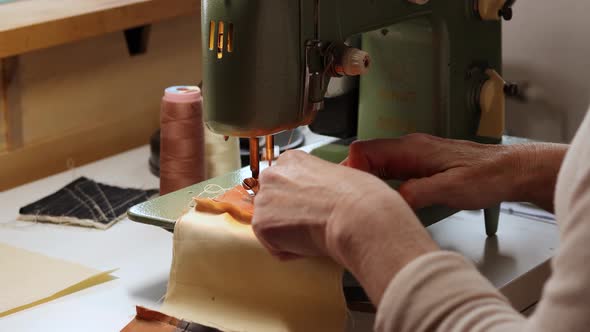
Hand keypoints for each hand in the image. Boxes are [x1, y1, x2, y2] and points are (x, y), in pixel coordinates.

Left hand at [252, 150, 436, 303]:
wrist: (358, 218)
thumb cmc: (360, 199)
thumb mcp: (340, 175)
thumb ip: (319, 183)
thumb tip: (320, 197)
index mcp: (292, 159)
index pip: (285, 184)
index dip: (301, 202)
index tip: (314, 209)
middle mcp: (273, 174)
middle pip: (273, 203)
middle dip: (289, 216)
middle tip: (314, 223)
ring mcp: (264, 199)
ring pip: (271, 225)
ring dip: (289, 234)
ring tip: (315, 233)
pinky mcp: (261, 225)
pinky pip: (273, 246)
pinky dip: (290, 251)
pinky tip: (310, 242)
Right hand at [343, 134, 564, 211]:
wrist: (511, 171)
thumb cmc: (488, 176)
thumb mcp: (452, 189)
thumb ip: (418, 192)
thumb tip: (390, 201)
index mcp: (411, 148)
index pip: (364, 150)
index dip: (352, 169)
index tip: (352, 191)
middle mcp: (409, 148)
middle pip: (365, 157)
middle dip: (355, 178)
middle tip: (353, 203)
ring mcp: (414, 155)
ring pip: (376, 164)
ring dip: (368, 182)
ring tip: (365, 203)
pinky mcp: (420, 165)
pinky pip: (390, 171)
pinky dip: (381, 184)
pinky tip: (386, 200)